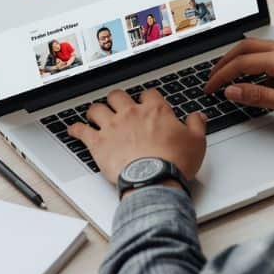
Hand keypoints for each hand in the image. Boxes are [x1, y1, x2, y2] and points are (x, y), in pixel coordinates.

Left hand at [68, 89, 206, 183]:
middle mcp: (131, 114)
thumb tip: (198, 116)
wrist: (154, 180)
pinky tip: (74, 130)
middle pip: (118, 95)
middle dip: (118, 99)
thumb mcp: (196, 142)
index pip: (148, 94)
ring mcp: (112, 127)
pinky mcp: (98, 143)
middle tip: (119, 106)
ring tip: (96, 115)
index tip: (148, 104)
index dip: (147, 98)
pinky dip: (76, 129)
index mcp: (155, 111)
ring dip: (96, 111)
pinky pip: (81, 130)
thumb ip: (197, 125)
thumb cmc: (174, 162)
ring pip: (97, 108)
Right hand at [204, 40, 273, 125]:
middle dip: (226, 62)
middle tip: (213, 77)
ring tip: (229, 77)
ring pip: (259, 48)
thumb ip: (257, 96)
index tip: (210, 87)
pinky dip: (257, 62)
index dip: (222, 76)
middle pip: (246, 47)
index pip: (241, 63)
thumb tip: (232, 91)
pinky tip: (256, 77)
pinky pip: (273, 53)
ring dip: (241, 60)